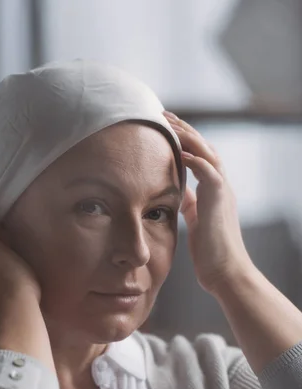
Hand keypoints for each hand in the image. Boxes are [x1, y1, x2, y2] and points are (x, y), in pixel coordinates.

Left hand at [164, 111, 253, 294]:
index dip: (182, 140)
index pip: (198, 156)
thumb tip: (178, 191)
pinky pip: (210, 173)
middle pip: (203, 147)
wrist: (226, 273)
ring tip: (169, 122)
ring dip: (188, 136)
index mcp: (212, 191)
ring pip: (208, 153)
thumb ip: (189, 203)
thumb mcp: (195, 221)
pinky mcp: (220, 201)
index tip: (162, 128)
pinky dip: (196, 159)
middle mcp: (219, 186)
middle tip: (162, 114)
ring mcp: (222, 192)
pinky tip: (181, 150)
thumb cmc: (210, 252)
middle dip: (183, 129)